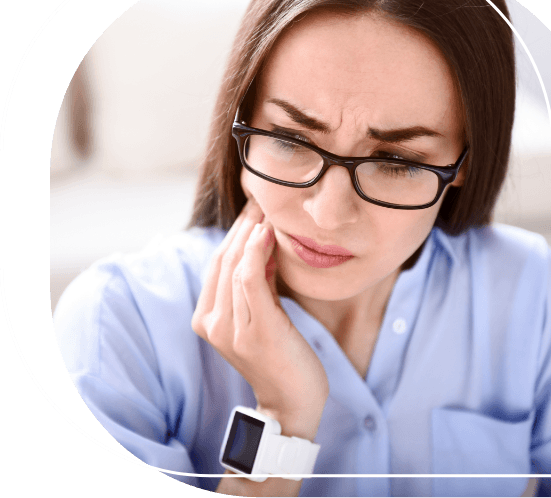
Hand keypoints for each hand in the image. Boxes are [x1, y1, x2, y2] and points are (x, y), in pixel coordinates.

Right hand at [191, 199, 328, 439]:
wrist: (293, 400)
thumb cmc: (281, 354)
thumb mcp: (262, 314)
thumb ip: (255, 284)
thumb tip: (262, 244)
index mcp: (207, 318)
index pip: (217, 263)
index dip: (234, 232)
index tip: (254, 209)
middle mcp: (212, 322)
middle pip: (223, 259)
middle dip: (242, 225)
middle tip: (262, 200)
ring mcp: (230, 328)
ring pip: (234, 265)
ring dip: (251, 232)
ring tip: (268, 209)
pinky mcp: (254, 330)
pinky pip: (248, 280)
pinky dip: (256, 251)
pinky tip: (268, 232)